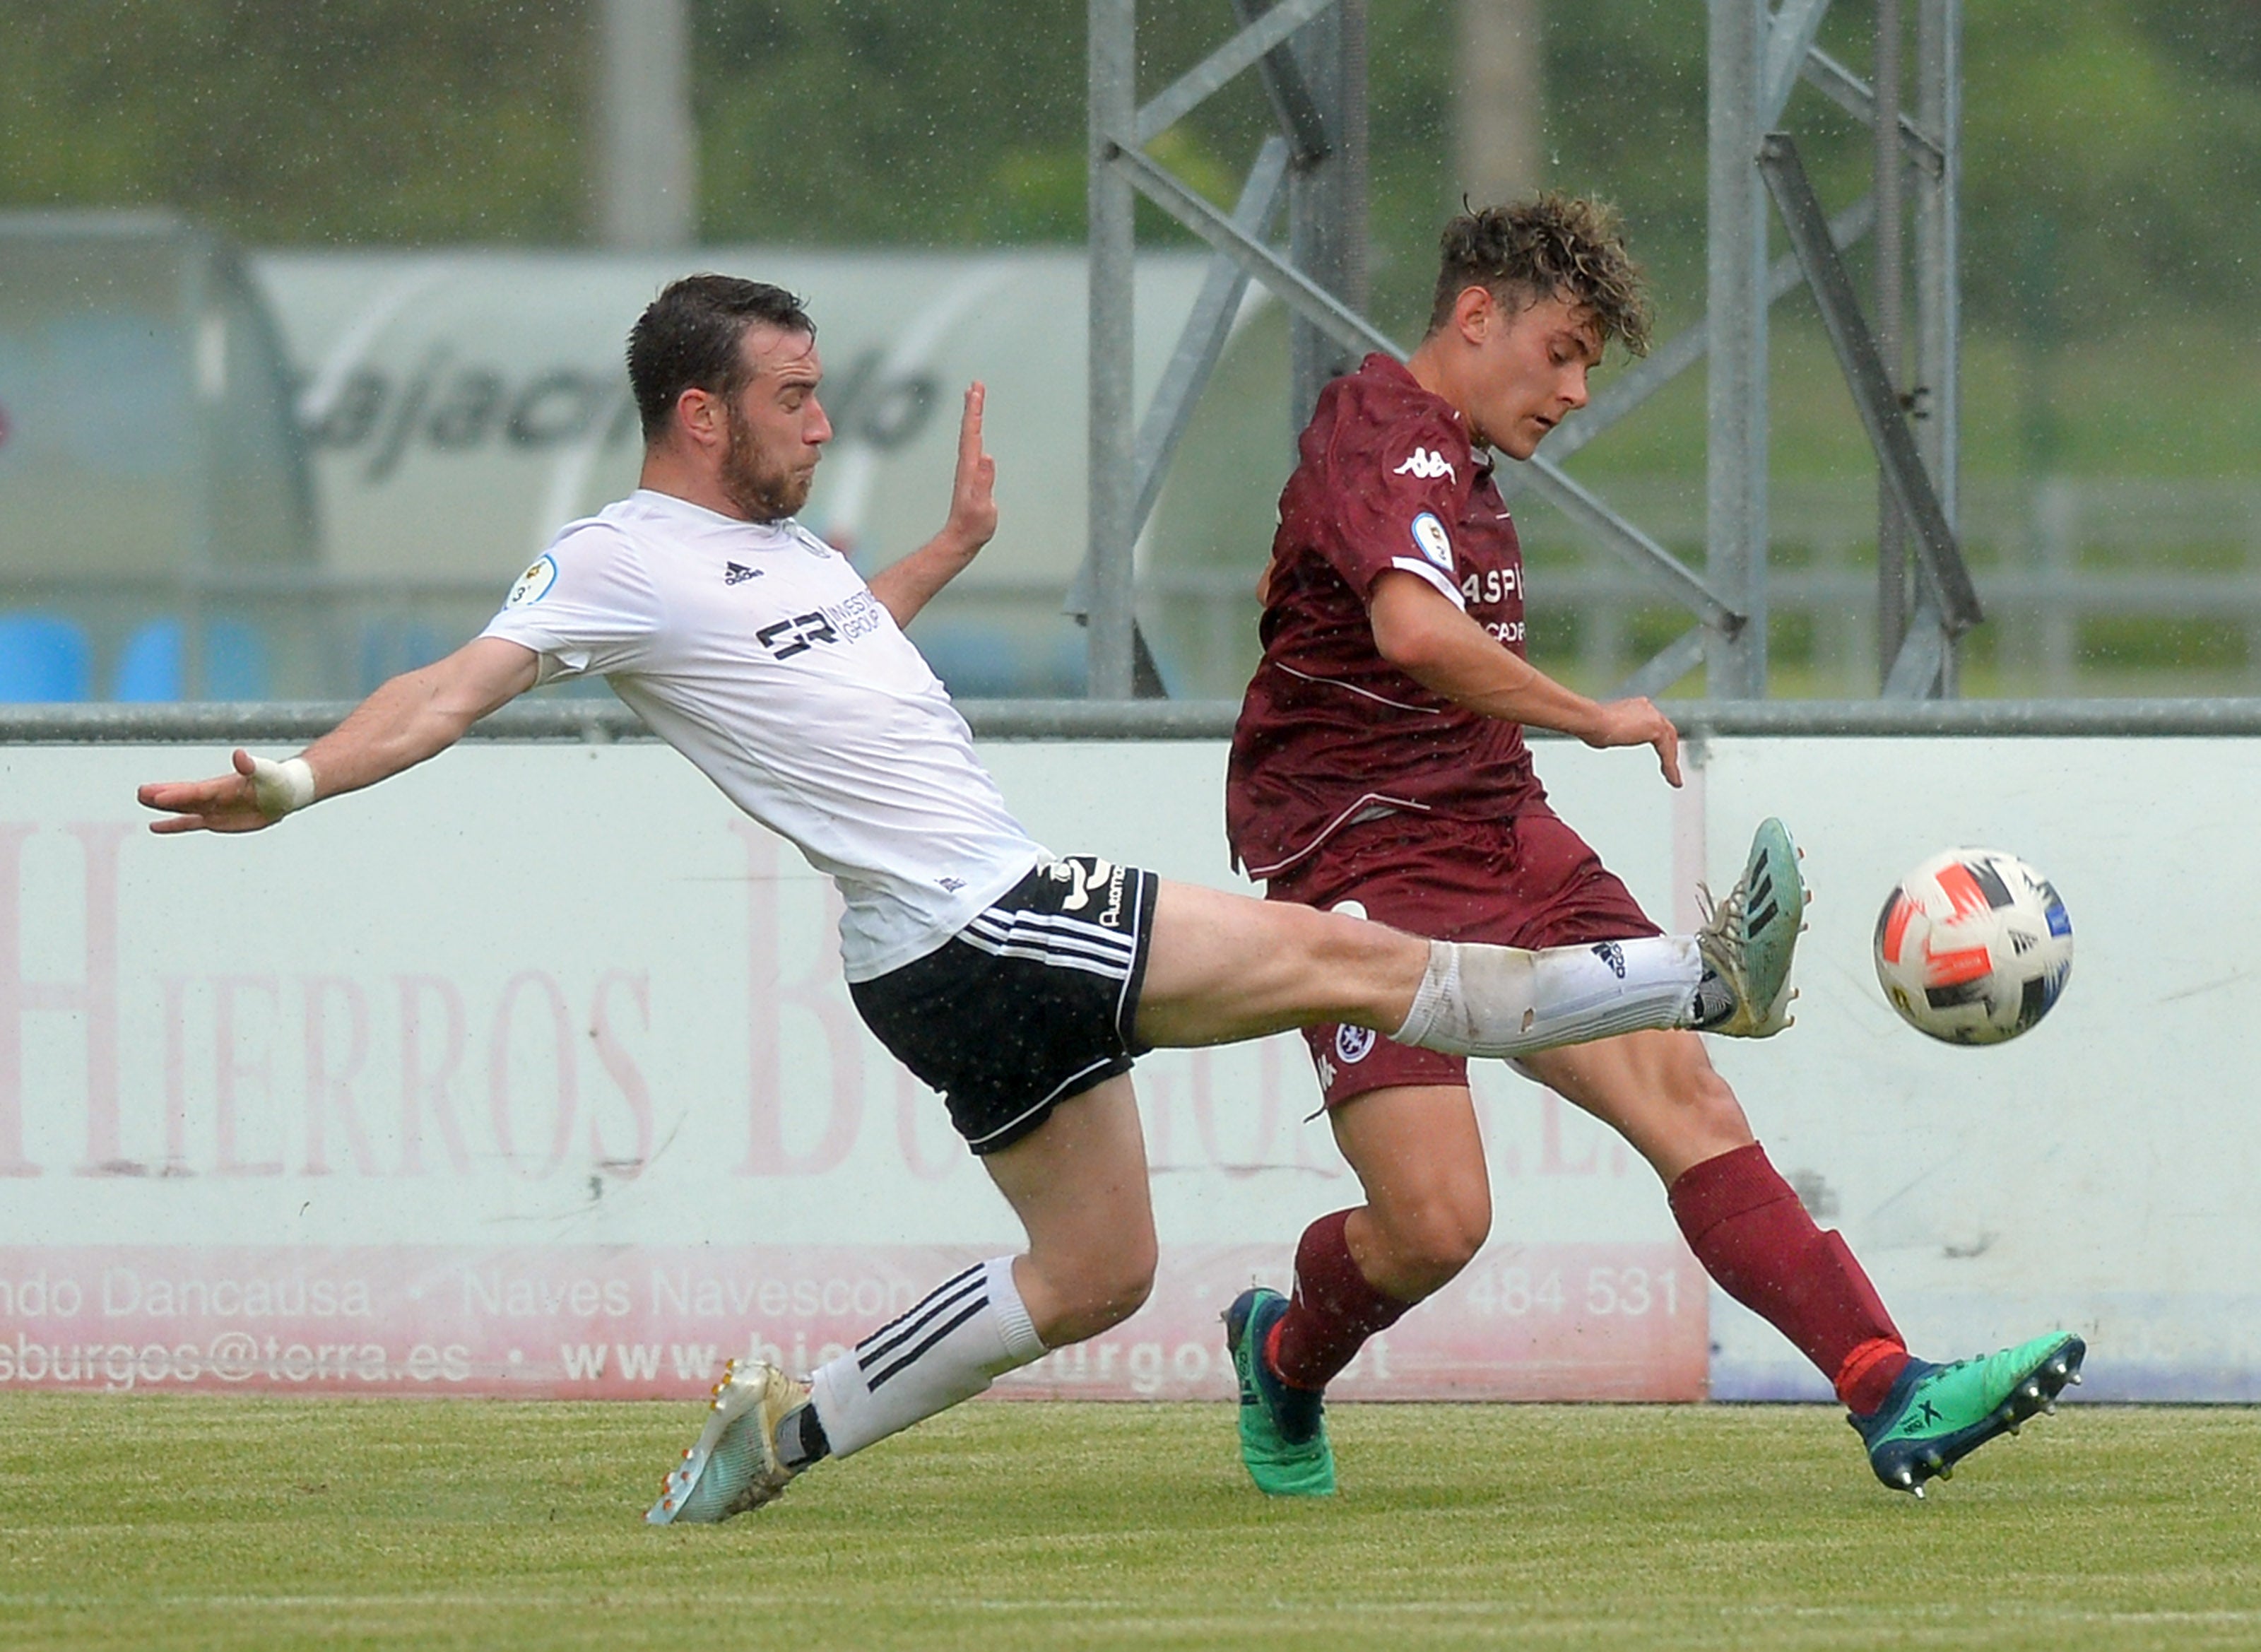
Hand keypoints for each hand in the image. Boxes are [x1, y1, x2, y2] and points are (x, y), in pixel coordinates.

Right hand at [137, 748, 294, 834]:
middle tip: (139, 792)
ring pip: (182, 809)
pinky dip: (173, 825)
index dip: (176, 794)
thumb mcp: (266, 772)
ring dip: (163, 807)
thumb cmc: (277, 779)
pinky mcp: (215, 820)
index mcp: (221, 786)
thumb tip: (240, 753)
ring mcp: (212, 808)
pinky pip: (190, 823)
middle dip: (162, 796)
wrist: (284, 793)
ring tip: (141, 799)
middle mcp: (213, 797)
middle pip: (183, 798)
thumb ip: (250, 765)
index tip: (155, 795)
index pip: (195, 792)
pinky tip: (154, 826)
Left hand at [938, 381, 997, 556]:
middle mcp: (967, 465)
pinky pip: (973, 446)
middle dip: (973, 406)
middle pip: (969, 429)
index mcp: (970, 468)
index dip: (974, 411)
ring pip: (970, 435)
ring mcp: (968, 470)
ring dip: (972, 416)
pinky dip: (975, 432)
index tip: (976, 390)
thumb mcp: (982, 507)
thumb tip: (987, 457)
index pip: (972, 433)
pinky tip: (977, 431)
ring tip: (974, 399)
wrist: (961, 538)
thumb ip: (984, 483)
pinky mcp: (971, 476)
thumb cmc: (973, 526)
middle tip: (975, 384)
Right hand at [1580, 697, 1681, 787]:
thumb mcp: (1605, 731)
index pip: (1655, 724)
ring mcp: (1653, 716)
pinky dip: (1670, 766)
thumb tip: (1606, 740)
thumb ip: (1613, 733)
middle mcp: (1648, 708)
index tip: (1661, 755)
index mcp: (1637, 707)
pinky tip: (1671, 778)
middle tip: (1671, 769)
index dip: (1660, 742)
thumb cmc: (1590, 725)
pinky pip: (1667, 751)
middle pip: (1667, 733)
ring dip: (1671, 762)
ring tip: (1673, 778)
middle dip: (1670, 752)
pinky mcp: (1656, 728)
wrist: (1592, 721)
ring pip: (1670, 743)